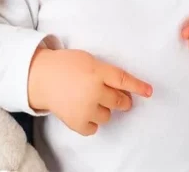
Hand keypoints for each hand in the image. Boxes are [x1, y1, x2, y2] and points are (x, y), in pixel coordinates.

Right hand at [27, 47, 152, 135]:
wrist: (39, 77)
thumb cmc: (64, 66)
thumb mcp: (87, 59)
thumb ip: (105, 72)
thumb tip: (124, 90)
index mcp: (96, 71)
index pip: (123, 80)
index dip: (138, 87)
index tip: (149, 92)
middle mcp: (93, 90)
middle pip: (120, 102)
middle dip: (121, 100)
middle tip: (111, 96)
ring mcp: (85, 108)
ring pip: (107, 116)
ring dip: (101, 109)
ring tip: (86, 99)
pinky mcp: (77, 122)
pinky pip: (94, 128)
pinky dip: (89, 122)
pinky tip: (80, 110)